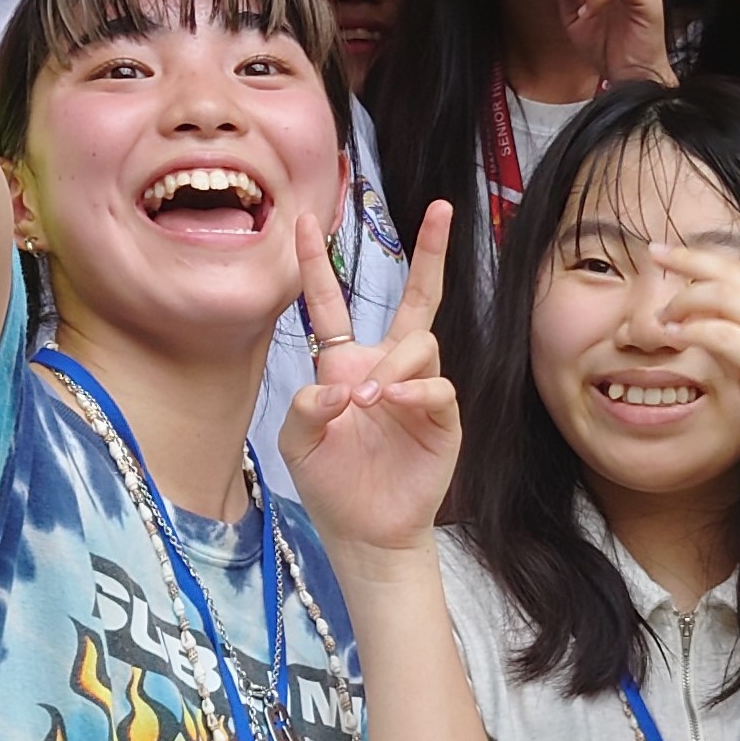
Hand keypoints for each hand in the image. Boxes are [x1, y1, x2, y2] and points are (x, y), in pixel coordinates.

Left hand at [281, 201, 460, 575]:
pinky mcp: (442, 417)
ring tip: (368, 400)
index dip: (316, 264)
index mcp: (345, 364)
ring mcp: (418, 388)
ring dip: (392, 364)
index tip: (306, 221)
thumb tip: (342, 388)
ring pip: (421, 341)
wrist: (365, 531)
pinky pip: (436, 386)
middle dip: (430, 252)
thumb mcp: (297, 443)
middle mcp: (386, 366)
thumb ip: (305, 407)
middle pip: (416, 298)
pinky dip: (415, 389)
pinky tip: (395, 402)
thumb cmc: (332, 483)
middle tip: (442, 209)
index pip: (331, 304)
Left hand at [651, 242, 739, 489]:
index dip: (703, 257)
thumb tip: (701, 326)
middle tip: (654, 256)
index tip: (668, 252)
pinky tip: (673, 336)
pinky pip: (725, 334)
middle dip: (689, 260)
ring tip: (662, 317)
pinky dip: (694, 331)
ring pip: (727, 295)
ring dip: (686, 301)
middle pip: (734, 272)